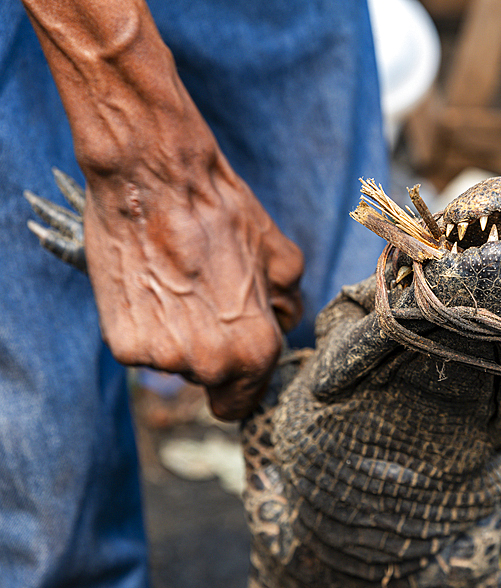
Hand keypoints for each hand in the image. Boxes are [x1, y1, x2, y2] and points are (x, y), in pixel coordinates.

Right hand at [82, 151, 302, 419]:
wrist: (154, 181)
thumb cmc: (224, 215)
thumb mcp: (282, 258)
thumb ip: (289, 304)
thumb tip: (284, 322)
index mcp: (256, 351)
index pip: (242, 403)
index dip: (240, 384)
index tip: (232, 359)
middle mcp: (210, 365)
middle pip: (207, 382)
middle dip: (208, 351)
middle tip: (203, 301)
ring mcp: (162, 358)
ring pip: (171, 364)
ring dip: (174, 336)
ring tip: (176, 285)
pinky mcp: (121, 344)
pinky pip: (138, 346)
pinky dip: (141, 324)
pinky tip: (149, 285)